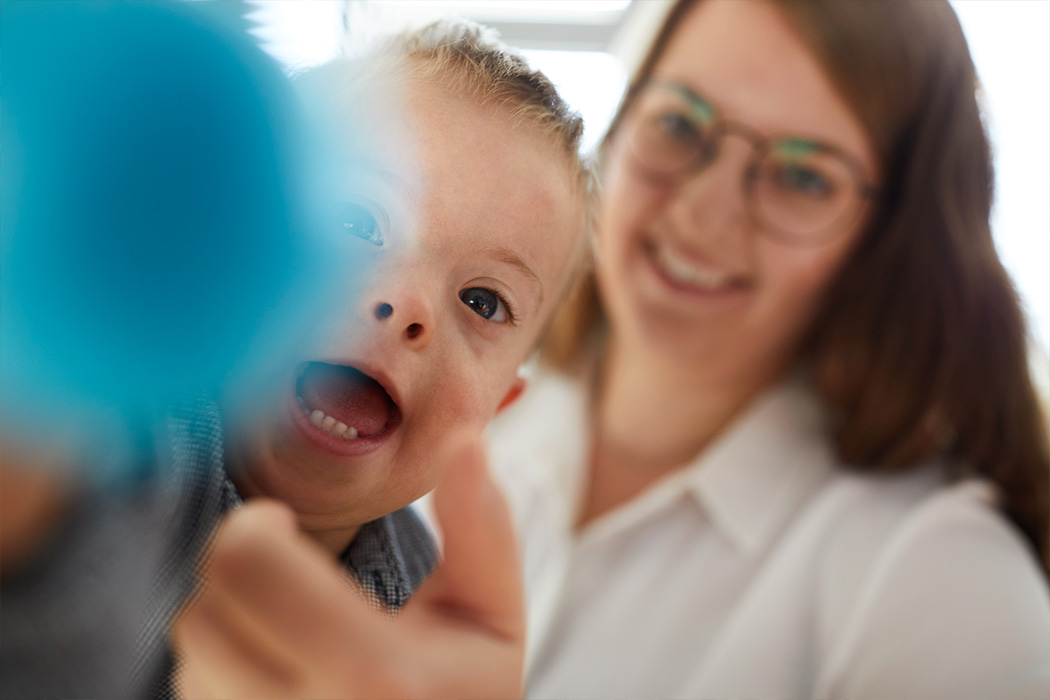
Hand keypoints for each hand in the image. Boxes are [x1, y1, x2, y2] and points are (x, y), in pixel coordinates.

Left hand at [171, 440, 524, 698]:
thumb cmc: (468, 686)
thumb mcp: (491, 612)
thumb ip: (482, 528)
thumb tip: (466, 443)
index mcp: (376, 672)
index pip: (247, 567)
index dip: (255, 525)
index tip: (284, 521)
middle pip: (200, 614)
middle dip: (235, 574)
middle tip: (283, 568)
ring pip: (189, 660)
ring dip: (226, 625)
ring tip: (288, 624)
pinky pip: (192, 693)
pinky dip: (218, 670)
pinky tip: (275, 667)